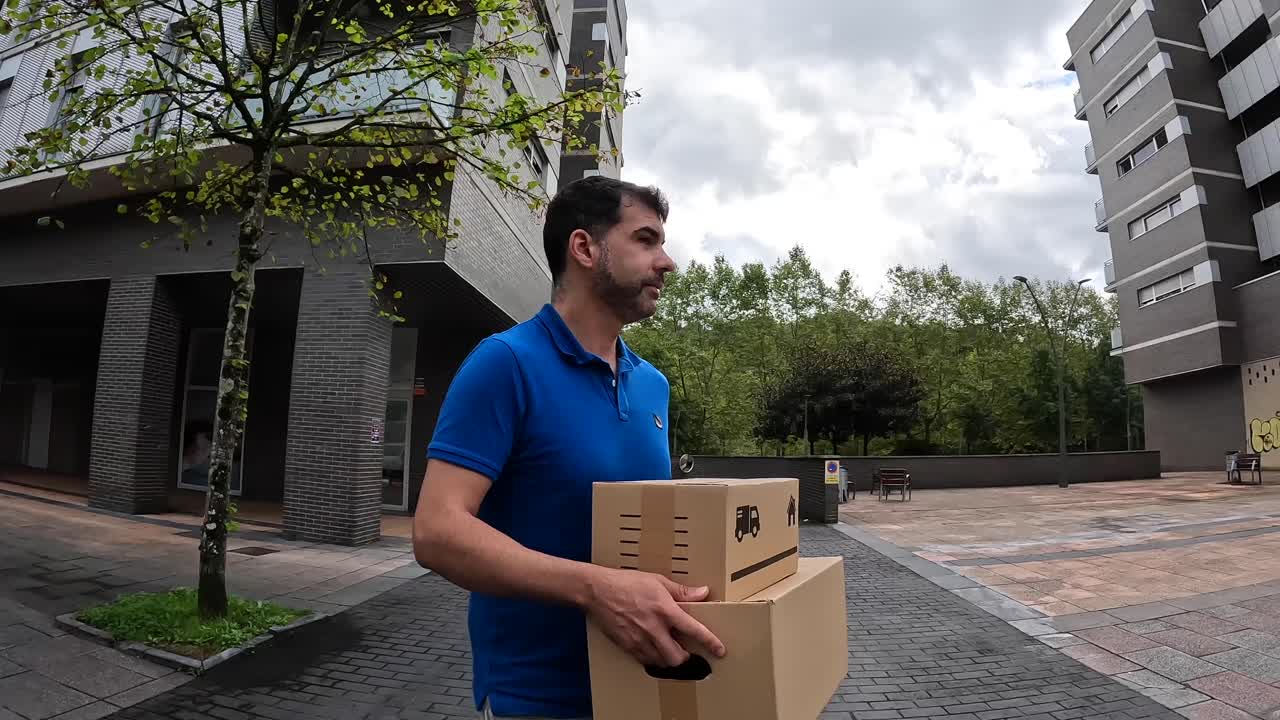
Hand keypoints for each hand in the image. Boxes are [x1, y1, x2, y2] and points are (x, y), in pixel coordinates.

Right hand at [583, 567, 726, 666]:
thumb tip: (703, 592)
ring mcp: (639, 640)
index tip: (720, 650)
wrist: (596, 591)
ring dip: (669, 659)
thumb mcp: (657, 580)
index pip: (693, 630)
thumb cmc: (627, 582)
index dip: (710, 642)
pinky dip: (653, 659)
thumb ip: (681, 591)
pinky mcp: (627, 646)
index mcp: (665, 610)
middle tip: (687, 651)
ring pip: (661, 662)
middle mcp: (654, 629)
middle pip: (677, 657)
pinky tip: (653, 649)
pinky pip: (645, 661)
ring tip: (670, 650)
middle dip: (685, 657)